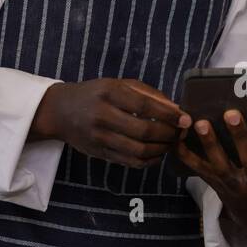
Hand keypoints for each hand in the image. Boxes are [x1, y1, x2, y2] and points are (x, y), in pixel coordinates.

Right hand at [28, 79, 190, 168]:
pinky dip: (149, 161)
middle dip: (168, 134)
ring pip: (138, 150)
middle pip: (143, 131)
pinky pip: (130, 161)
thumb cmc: (96, 93)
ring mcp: (99, 137)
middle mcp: (102, 115)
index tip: (185, 119)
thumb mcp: (118, 84)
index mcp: (108, 93)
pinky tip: (158, 154)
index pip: (145, 106)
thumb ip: (148, 94)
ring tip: (172, 143)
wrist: (60, 111)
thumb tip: (176, 110)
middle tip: (181, 133)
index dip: (168, 115)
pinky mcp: (99, 153)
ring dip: (161, 149)